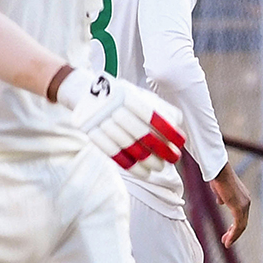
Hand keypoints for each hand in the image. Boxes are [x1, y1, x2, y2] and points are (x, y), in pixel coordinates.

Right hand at [58, 69, 186, 177]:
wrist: (82, 90)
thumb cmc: (120, 95)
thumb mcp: (138, 93)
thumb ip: (158, 106)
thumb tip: (177, 124)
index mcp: (127, 94)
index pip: (151, 116)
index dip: (168, 130)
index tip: (180, 142)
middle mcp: (112, 107)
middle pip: (141, 133)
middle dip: (161, 149)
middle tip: (173, 158)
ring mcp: (100, 120)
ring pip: (128, 146)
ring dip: (147, 160)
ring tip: (160, 167)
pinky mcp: (90, 132)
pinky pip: (112, 153)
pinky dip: (130, 165)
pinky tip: (144, 173)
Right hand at [208, 161, 250, 248]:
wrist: (218, 171)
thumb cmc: (218, 177)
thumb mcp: (220, 189)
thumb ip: (222, 197)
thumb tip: (221, 202)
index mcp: (243, 198)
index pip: (241, 216)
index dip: (235, 226)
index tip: (228, 233)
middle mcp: (246, 202)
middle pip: (243, 222)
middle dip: (234, 233)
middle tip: (227, 241)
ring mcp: (244, 205)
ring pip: (241, 226)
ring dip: (233, 236)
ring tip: (226, 243)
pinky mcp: (239, 207)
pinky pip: (238, 225)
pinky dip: (233, 235)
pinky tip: (227, 241)